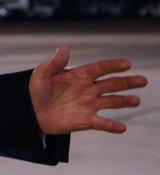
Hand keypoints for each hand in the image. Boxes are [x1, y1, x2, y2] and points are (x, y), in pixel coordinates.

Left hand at [30, 45, 147, 134]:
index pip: (99, 68)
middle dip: (127, 82)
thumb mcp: (42, 74)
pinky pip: (101, 123)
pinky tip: (122, 128)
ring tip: (136, 100)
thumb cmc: (36, 90)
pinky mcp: (85, 120)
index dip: (113, 66)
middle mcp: (88, 89)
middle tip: (143, 80)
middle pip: (111, 84)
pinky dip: (111, 126)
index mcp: (79, 76)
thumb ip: (54, 63)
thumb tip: (63, 47)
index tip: (127, 63)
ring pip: (111, 102)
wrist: (31, 112)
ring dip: (123, 101)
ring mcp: (88, 105)